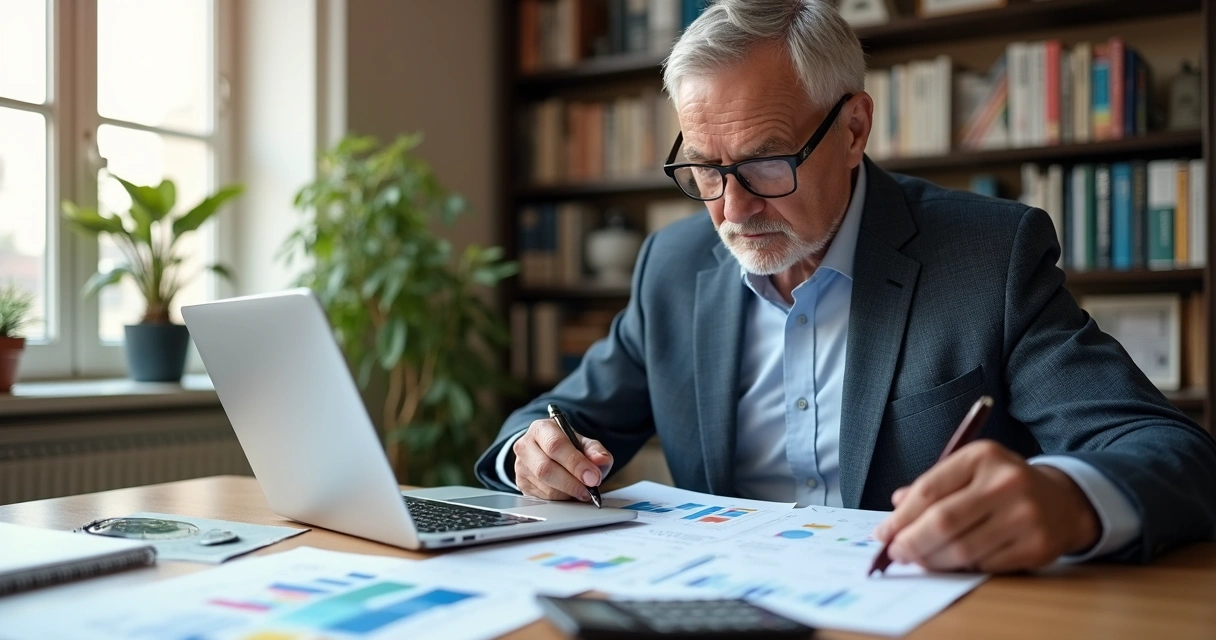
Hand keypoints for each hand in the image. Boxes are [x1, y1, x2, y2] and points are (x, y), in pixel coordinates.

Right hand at [513, 418, 613, 501]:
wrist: (547, 451)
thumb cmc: (566, 446)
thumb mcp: (583, 443)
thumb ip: (595, 450)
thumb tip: (601, 460)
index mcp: (542, 429)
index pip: (556, 445)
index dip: (575, 463)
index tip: (593, 477)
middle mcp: (526, 446)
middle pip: (545, 469)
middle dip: (572, 483)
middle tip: (589, 489)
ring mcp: (520, 466)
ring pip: (545, 487)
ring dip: (568, 493)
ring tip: (582, 490)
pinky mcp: (521, 484)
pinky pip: (542, 497)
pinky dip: (561, 498)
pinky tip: (569, 492)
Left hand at [873, 441, 1099, 572]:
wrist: (1062, 501)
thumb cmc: (1001, 485)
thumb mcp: (968, 471)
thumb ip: (931, 486)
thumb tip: (895, 510)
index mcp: (982, 456)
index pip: (929, 489)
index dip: (900, 517)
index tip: (882, 534)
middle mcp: (1007, 482)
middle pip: (943, 522)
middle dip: (911, 543)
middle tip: (896, 553)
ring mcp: (1025, 515)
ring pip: (963, 549)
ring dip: (933, 560)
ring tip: (919, 560)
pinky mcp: (1037, 546)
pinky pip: (984, 566)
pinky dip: (961, 569)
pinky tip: (951, 563)